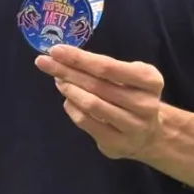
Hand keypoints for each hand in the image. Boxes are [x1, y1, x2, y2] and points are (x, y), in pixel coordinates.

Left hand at [35, 45, 164, 160]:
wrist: (150, 134)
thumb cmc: (133, 95)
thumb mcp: (128, 75)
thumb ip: (103, 67)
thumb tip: (63, 57)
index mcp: (150, 80)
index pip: (108, 67)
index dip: (79, 58)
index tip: (56, 50)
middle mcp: (145, 104)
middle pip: (97, 84)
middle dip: (66, 71)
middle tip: (43, 62)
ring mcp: (133, 127)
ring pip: (91, 104)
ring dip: (69, 89)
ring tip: (58, 80)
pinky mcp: (117, 144)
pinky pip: (86, 122)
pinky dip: (72, 108)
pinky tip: (67, 100)